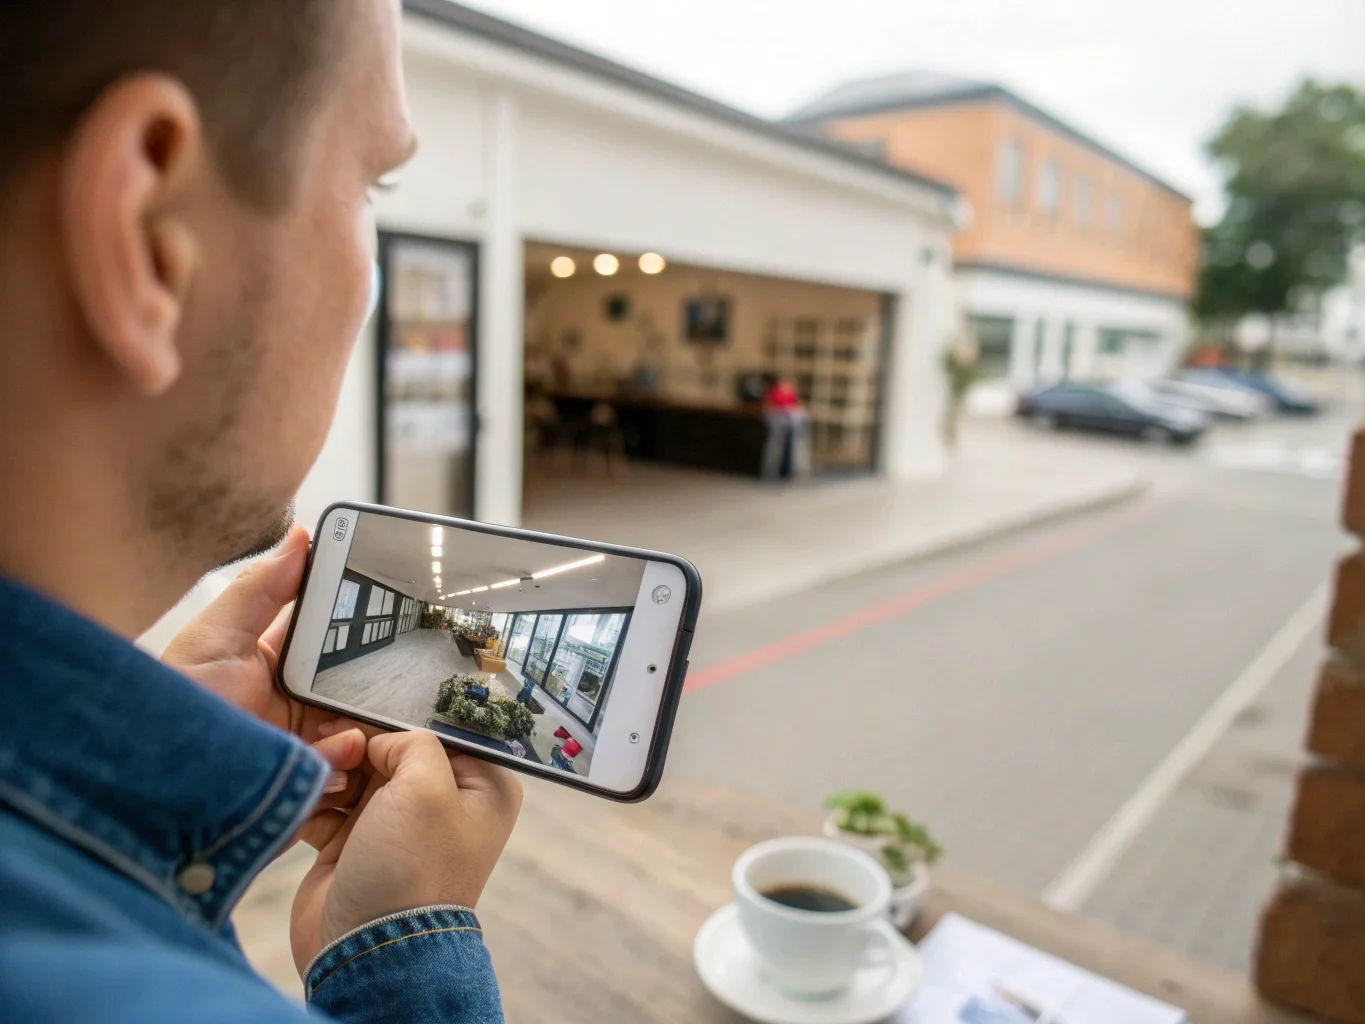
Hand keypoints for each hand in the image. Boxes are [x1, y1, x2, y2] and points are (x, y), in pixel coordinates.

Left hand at [162, 525, 368, 822]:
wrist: (156, 795)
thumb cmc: (173, 715)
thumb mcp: (212, 642)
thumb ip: (260, 589)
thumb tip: (300, 536)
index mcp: (272, 663)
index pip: (327, 632)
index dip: (354, 617)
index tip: (384, 600)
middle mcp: (294, 703)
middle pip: (355, 679)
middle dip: (371, 674)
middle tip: (387, 666)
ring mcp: (307, 746)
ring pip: (362, 723)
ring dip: (362, 720)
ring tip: (342, 724)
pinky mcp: (313, 785)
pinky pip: (353, 767)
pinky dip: (348, 759)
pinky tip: (333, 755)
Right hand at [289, 730, 522, 973]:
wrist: (367, 947)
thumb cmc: (412, 869)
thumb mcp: (427, 786)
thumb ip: (413, 742)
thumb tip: (382, 739)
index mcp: (482, 786)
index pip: (440, 728)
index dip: (400, 717)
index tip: (364, 709)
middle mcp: (444, 801)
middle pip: (393, 746)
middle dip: (358, 743)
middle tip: (333, 740)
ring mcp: (398, 822)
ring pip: (356, 769)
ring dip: (333, 768)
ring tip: (325, 781)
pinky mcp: (355, 840)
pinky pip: (331, 799)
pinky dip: (317, 797)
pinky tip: (311, 803)